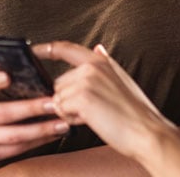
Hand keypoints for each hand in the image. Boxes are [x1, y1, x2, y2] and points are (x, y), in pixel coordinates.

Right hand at [0, 68, 69, 163]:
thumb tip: (9, 52)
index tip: (7, 76)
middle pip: (1, 114)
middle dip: (29, 109)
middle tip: (52, 102)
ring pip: (13, 136)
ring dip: (40, 130)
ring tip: (62, 121)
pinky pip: (17, 149)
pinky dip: (37, 141)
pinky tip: (54, 133)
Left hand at [35, 41, 176, 160]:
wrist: (147, 132)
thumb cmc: (134, 112)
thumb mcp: (121, 80)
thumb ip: (105, 64)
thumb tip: (97, 47)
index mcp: (100, 61)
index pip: (66, 48)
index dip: (46, 48)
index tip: (33, 50)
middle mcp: (92, 66)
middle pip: (58, 84)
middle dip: (68, 100)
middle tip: (93, 110)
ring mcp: (87, 80)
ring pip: (58, 98)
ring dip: (70, 111)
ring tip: (95, 115)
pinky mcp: (82, 97)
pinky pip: (61, 110)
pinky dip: (71, 119)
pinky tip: (90, 120)